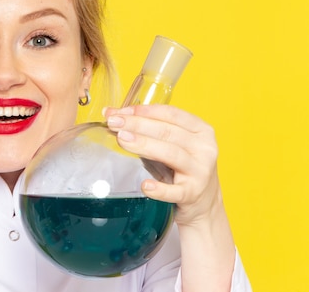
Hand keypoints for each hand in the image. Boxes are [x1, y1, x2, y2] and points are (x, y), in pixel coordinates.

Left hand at [103, 104, 223, 226]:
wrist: (202, 203)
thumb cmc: (180, 167)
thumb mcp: (168, 144)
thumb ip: (144, 129)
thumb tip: (110, 114)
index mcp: (200, 130)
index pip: (170, 114)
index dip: (143, 110)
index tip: (119, 112)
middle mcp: (204, 148)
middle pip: (167, 131)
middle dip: (137, 124)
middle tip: (113, 123)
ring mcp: (200, 172)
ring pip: (171, 153)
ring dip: (145, 145)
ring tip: (122, 140)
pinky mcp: (193, 194)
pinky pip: (175, 191)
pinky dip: (160, 189)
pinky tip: (145, 185)